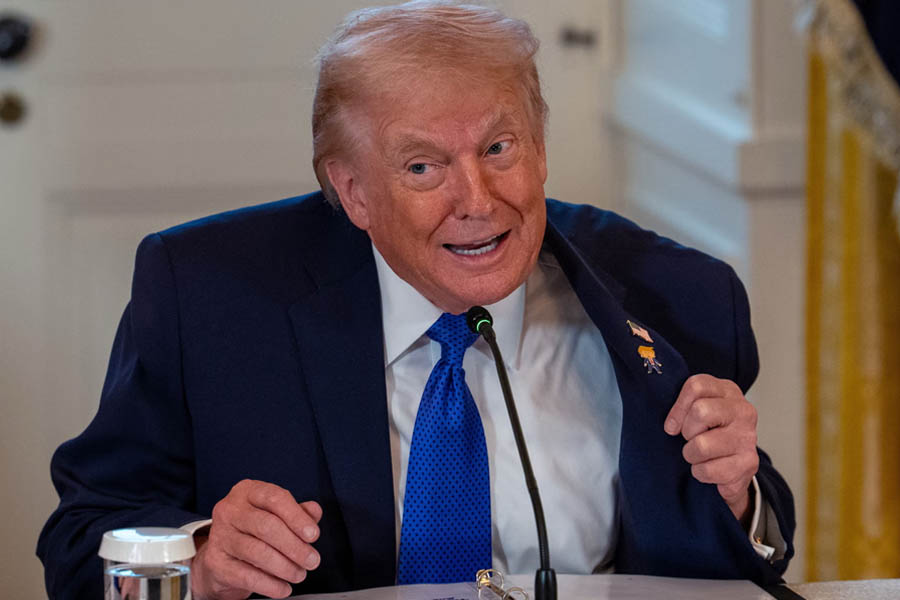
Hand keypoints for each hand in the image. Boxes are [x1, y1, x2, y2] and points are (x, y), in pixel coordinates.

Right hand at [191, 480, 322, 599]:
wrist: (222, 557)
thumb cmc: (254, 531)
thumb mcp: (277, 515)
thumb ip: (298, 512)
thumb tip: (314, 511)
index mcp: (248, 491)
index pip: (274, 498)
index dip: (297, 517)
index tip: (314, 535)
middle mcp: (230, 509)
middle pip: (266, 526)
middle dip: (294, 546)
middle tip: (312, 561)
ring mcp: (220, 536)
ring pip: (257, 552)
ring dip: (285, 567)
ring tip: (299, 574)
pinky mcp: (215, 562)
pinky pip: (247, 575)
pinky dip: (270, 584)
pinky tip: (283, 588)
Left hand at [664, 374, 758, 522]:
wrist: (735, 463)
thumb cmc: (710, 430)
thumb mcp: (697, 408)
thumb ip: (683, 405)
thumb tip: (671, 426)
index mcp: (728, 391)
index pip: (696, 386)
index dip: (678, 407)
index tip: (673, 424)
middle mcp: (743, 411)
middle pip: (701, 411)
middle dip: (687, 430)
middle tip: (692, 438)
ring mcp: (748, 437)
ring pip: (701, 445)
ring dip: (691, 454)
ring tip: (700, 454)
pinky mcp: (749, 463)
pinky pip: (708, 470)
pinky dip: (700, 473)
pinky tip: (709, 467)